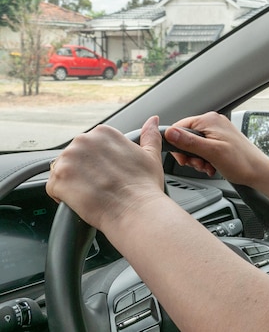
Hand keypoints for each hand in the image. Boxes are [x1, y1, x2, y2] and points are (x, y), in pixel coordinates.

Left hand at [46, 115, 166, 230]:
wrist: (135, 210)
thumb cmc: (144, 185)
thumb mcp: (151, 155)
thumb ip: (149, 135)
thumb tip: (152, 121)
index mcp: (103, 132)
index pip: (90, 146)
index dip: (98, 162)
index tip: (108, 173)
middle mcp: (83, 141)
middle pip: (75, 157)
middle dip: (84, 171)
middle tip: (102, 185)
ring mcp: (68, 159)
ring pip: (63, 171)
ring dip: (73, 183)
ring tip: (92, 193)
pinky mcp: (57, 179)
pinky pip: (54, 188)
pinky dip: (64, 196)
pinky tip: (83, 200)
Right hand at [165, 112, 268, 185]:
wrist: (259, 172)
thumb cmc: (241, 162)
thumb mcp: (211, 152)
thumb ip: (189, 142)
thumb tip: (169, 132)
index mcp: (209, 120)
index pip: (179, 127)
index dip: (177, 144)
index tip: (183, 159)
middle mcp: (213, 122)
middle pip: (186, 137)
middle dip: (190, 154)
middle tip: (198, 164)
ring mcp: (218, 131)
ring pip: (195, 145)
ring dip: (198, 159)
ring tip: (208, 166)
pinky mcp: (222, 140)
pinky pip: (205, 148)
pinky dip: (205, 159)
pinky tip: (212, 166)